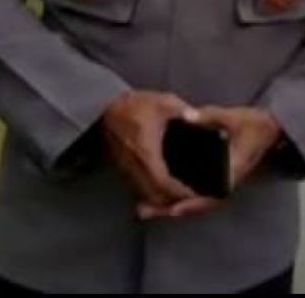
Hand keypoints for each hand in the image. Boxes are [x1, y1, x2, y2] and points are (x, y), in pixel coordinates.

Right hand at [102, 91, 195, 215]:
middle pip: (153, 195)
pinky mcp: (122, 167)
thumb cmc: (134, 105)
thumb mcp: (164, 103)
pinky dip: (150, 192)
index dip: (178, 192)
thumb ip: (184, 110)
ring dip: (160, 199)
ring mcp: (126, 168)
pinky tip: (161, 188)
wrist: (106, 107)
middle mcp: (135, 165)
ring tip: (178, 197)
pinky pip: (137, 187)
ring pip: (144, 194)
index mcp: (146, 152)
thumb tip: (198, 117)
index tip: (194, 194)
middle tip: (190, 199)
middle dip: (171, 201)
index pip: (163, 182)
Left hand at [137, 106, 282, 220]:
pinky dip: (178, 199)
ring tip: (145, 209)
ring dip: (171, 207)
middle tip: (144, 211)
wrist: (269, 130)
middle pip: (198, 204)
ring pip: (195, 202)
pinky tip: (161, 198)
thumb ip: (211, 116)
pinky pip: (196, 195)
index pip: (212, 194)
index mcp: (232, 170)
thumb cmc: (255, 125)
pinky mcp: (216, 179)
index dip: (192, 203)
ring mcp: (221, 183)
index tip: (173, 208)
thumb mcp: (235, 117)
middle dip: (171, 209)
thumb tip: (187, 116)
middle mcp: (226, 182)